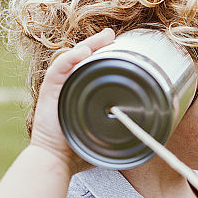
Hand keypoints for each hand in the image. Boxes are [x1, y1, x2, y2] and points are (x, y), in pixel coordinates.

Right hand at [29, 28, 114, 173]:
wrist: (56, 162)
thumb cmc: (79, 152)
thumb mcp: (105, 136)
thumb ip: (121, 130)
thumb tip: (149, 133)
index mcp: (79, 93)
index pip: (90, 67)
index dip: (102, 54)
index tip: (121, 47)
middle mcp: (67, 87)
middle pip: (81, 58)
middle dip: (97, 44)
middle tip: (112, 35)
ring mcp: (57, 88)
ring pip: (71, 58)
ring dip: (87, 46)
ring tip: (104, 38)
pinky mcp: (49, 92)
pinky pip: (59, 69)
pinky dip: (70, 58)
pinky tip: (84, 52)